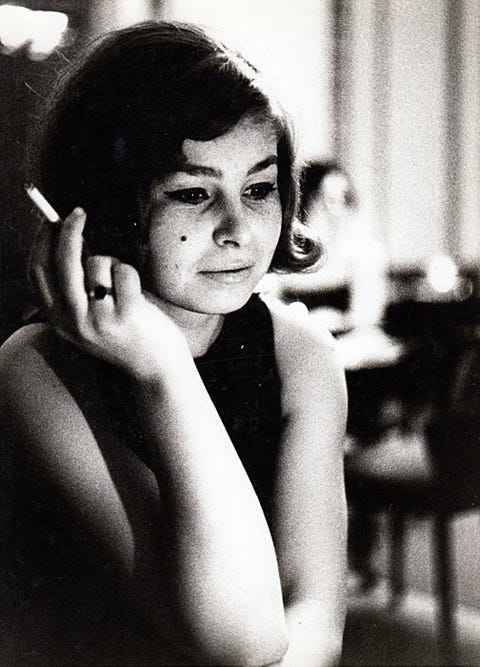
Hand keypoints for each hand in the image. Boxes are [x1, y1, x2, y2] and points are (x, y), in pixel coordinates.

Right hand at [29, 208, 189, 380]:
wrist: (157, 372)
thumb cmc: (127, 335)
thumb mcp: (90, 318)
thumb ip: (77, 287)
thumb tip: (70, 237)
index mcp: (59, 321)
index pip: (37, 274)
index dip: (41, 242)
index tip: (51, 221)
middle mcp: (74, 321)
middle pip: (61, 263)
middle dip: (69, 231)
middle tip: (79, 213)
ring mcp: (100, 319)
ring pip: (96, 263)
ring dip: (112, 262)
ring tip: (123, 286)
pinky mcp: (127, 314)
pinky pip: (123, 271)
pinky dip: (130, 272)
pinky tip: (137, 294)